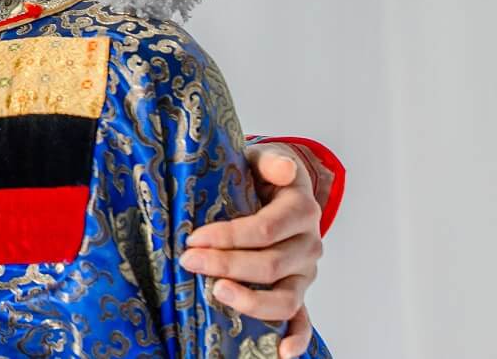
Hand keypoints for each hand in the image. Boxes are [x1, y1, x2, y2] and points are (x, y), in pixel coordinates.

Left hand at [179, 145, 323, 357]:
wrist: (280, 187)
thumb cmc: (263, 174)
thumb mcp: (263, 158)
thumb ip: (272, 160)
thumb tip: (285, 167)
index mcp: (301, 211)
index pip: (265, 229)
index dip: (228, 236)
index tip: (194, 237)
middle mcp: (308, 244)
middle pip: (270, 264)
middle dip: (225, 264)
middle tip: (188, 260)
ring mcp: (305, 273)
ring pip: (286, 297)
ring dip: (251, 300)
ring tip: (217, 292)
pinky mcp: (298, 290)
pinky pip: (303, 320)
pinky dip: (296, 339)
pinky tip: (281, 353)